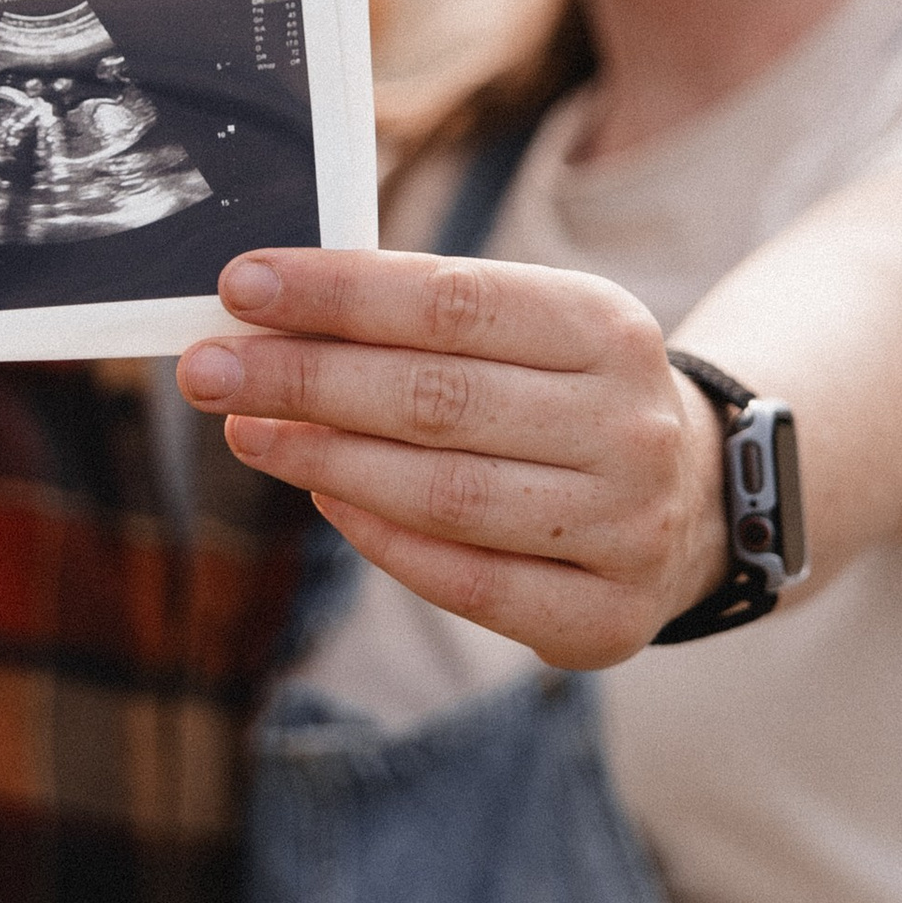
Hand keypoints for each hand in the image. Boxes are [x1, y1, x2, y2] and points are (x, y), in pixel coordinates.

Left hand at [177, 247, 723, 669]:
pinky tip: (321, 499)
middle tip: (206, 367)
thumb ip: (421, 318)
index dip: (340, 293)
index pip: (454, 301)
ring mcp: (625, 528)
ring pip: (444, 494)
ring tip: (246, 429)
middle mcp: (627, 426)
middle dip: (304, 378)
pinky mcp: (604, 617)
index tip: (241, 285)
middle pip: (437, 399)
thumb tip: (271, 309)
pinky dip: (381, 540)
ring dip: (324, 460)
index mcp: (607, 328)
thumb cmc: (565, 396)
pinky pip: (467, 582)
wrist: (695, 502)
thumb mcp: (530, 329)